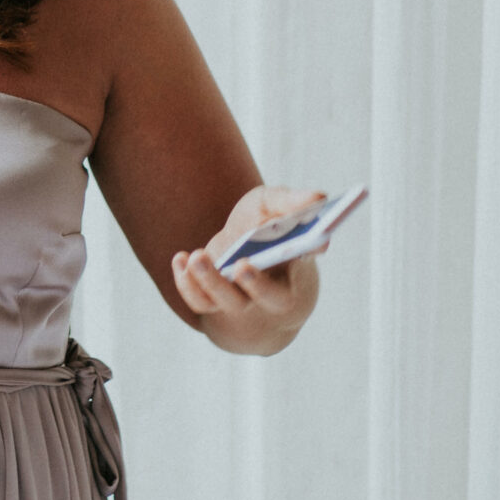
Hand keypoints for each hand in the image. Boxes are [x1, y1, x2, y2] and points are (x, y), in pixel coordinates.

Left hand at [170, 185, 324, 354]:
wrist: (243, 246)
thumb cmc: (266, 224)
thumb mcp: (276, 206)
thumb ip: (294, 203)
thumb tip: (319, 197)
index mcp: (293, 277)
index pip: (294, 285)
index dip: (290, 273)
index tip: (290, 253)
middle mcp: (269, 296)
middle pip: (267, 300)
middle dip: (255, 285)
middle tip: (242, 265)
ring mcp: (239, 301)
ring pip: (228, 303)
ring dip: (211, 282)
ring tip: (196, 257)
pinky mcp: (212, 301)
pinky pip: (199, 302)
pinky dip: (186, 283)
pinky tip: (180, 259)